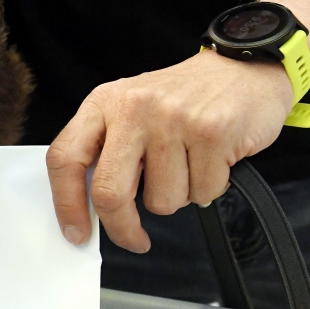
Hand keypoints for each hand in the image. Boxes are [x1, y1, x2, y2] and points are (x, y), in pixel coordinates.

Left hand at [46, 49, 293, 252]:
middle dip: (121, 228)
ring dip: (177, 197)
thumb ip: (106, 151)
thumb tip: (91, 211)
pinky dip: (208, 189)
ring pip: (161, 201)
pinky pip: (201, 194)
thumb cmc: (181, 99)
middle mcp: (133, 108)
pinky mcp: (213, 132)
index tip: (76, 233)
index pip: (66, 158)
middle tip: (134, 240)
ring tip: (188, 164)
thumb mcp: (130, 111)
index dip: (66, 203)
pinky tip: (212, 160)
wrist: (243, 68)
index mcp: (104, 102)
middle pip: (109, 192)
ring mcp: (173, 119)